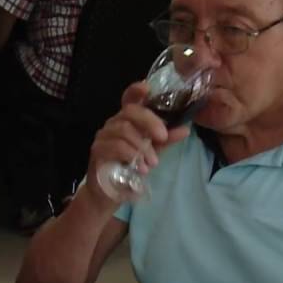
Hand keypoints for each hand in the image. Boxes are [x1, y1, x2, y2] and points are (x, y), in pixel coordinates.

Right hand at [82, 81, 190, 198]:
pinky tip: (141, 168)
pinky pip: (115, 146)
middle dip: (149, 121)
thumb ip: (165, 140)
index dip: (135, 90)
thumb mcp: (152, 152)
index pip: (128, 99)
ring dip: (142, 146)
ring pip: (123, 130)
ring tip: (153, 162)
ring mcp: (102, 137)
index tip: (147, 87)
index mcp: (126, 120)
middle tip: (163, 137)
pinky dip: (131, 155)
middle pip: (129, 111)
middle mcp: (113, 124)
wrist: (108, 195)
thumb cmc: (129, 169)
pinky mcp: (97, 151)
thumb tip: (185, 129)